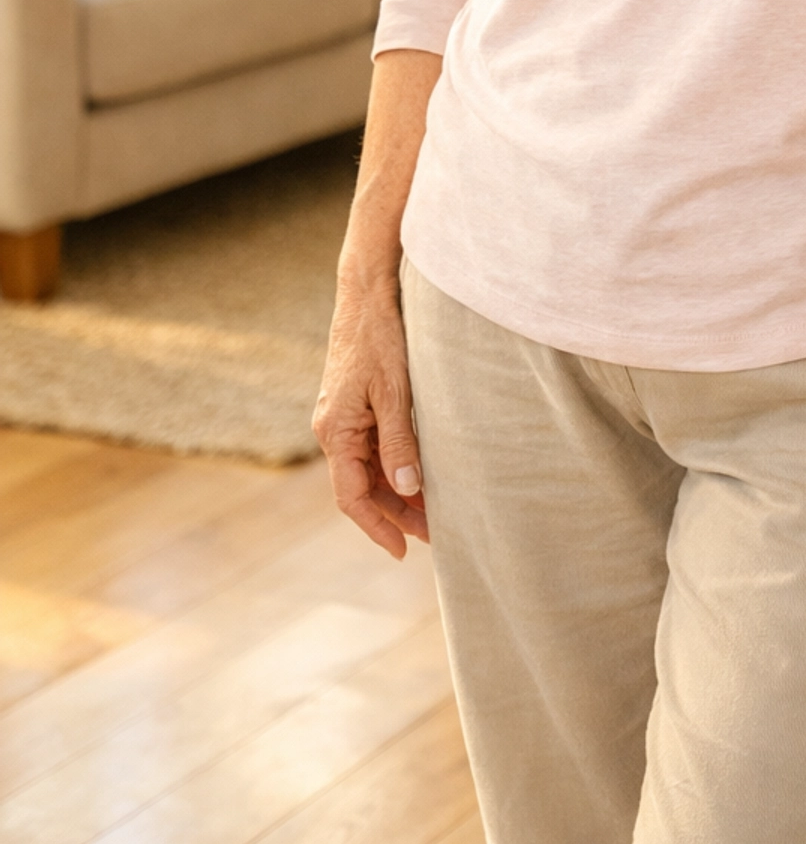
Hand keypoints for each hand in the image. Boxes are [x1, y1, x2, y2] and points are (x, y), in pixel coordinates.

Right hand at [313, 275, 429, 558]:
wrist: (368, 292)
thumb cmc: (380, 337)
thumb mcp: (394, 392)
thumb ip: (399, 442)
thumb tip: (407, 490)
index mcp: (335, 431)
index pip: (351, 496)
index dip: (377, 527)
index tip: (402, 551)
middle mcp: (334, 429)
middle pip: (362, 487)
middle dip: (396, 513)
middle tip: (434, 534)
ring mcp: (343, 417)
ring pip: (369, 469)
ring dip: (398, 491)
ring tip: (435, 509)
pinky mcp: (356, 404)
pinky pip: (373, 447)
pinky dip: (395, 465)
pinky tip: (421, 473)